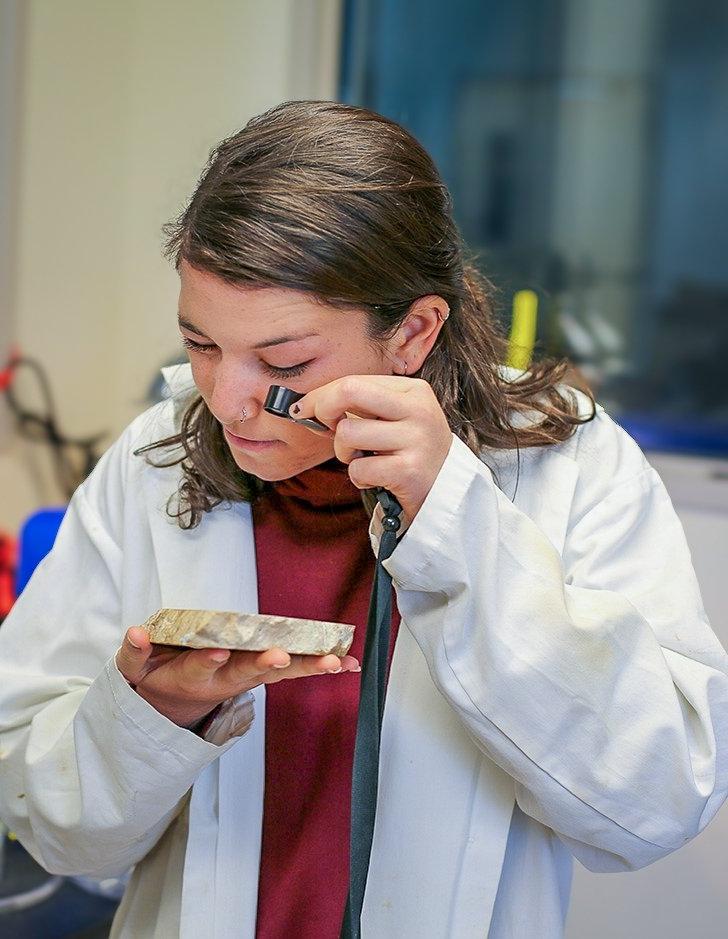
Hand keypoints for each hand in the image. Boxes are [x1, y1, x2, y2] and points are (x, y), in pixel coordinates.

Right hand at [115, 626, 359, 728]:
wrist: (177, 703)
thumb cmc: (159, 677)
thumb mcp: (138, 671)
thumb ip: (135, 654)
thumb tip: (134, 633)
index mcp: (195, 675)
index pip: (201, 667)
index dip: (208, 659)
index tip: (217, 650)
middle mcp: (227, 677)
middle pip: (248, 672)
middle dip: (265, 664)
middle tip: (281, 658)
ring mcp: (250, 676)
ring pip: (281, 672)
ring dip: (308, 666)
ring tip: (336, 664)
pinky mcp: (266, 672)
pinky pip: (296, 668)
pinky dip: (322, 666)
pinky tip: (351, 665)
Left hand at [290, 375, 452, 522]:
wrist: (445, 491)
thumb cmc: (408, 451)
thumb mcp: (394, 418)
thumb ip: (360, 406)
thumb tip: (307, 405)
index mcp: (413, 390)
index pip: (353, 381)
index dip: (320, 395)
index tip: (302, 408)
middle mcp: (418, 410)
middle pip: (348, 392)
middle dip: (323, 409)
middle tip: (324, 428)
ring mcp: (417, 440)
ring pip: (348, 433)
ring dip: (345, 452)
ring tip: (364, 458)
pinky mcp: (410, 471)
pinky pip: (359, 468)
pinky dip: (359, 477)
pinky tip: (377, 477)